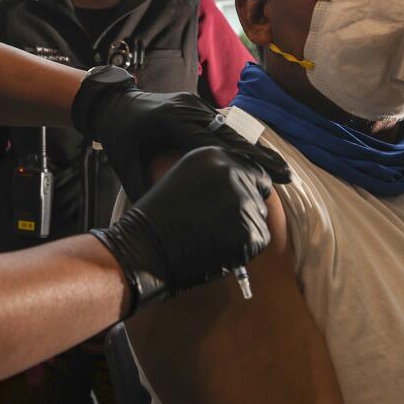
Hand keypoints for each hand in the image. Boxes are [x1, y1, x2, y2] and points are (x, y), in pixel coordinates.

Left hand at [72, 66, 288, 198]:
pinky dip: (241, 143)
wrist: (110, 104)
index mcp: (172, 120)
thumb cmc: (117, 137)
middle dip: (259, 157)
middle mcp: (188, 108)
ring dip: (254, 150)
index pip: (214, 143)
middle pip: (231, 135)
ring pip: (231, 130)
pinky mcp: (195, 107)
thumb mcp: (125, 166)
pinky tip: (258, 159)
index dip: (242, 161)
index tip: (264, 179)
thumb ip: (143, 190)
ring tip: (279, 171)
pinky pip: (222, 126)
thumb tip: (156, 224)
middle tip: (285, 177)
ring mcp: (193, 105)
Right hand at [90, 146, 279, 316]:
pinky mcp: (250, 230)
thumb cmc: (157, 218)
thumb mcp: (185, 180)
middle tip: (216, 224)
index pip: (251, 168)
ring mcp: (244, 201)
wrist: (145, 247)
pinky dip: (243, 247)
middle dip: (244, 207)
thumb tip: (243, 185)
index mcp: (214, 155)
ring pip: (258, 216)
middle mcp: (233, 172)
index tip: (233, 201)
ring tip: (211, 235)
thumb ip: (215, 177)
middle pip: (258, 191)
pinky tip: (216, 247)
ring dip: (242, 228)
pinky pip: (258, 239)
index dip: (245, 186)